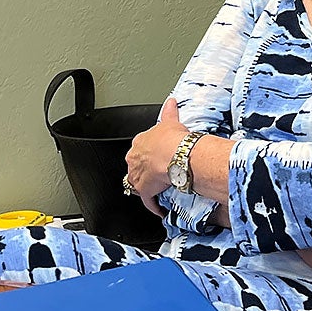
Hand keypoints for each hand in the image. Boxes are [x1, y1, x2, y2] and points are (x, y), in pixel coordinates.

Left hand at [125, 98, 188, 215]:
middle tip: (159, 172)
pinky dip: (153, 206)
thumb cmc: (173, 139)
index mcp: (139, 142)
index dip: (149, 153)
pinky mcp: (144, 191)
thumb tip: (171, 101)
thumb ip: (169, 112)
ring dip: (147, 187)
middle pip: (136, 166)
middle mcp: (134, 159)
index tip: (157, 156)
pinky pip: (148, 201)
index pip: (141, 148)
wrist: (176, 155)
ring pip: (139, 183)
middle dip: (145, 169)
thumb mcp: (171, 121)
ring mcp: (138, 176)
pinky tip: (160, 209)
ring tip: (158, 189)